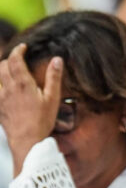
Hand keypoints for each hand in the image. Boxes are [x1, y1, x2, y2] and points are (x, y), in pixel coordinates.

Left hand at [0, 43, 62, 174]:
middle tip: (17, 60)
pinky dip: (0, 86)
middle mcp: (9, 87)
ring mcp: (2, 97)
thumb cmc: (42, 121)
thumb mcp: (52, 99)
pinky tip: (5, 90)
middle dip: (9, 59)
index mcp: (23, 83)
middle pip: (3, 66)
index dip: (18, 51)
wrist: (27, 140)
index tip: (23, 47)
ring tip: (10, 71)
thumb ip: (54, 78)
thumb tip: (57, 60)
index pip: (15, 60)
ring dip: (2, 71)